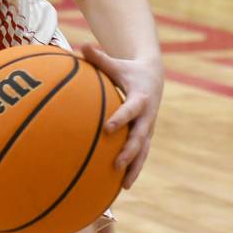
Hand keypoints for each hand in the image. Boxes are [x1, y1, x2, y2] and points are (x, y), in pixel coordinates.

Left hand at [81, 45, 163, 188]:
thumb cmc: (127, 70)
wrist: (153, 77)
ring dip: (134, 168)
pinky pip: (140, 155)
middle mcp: (147, 116)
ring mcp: (148, 128)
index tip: (108, 128)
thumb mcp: (115, 63)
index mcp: (140, 98)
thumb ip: (98, 57)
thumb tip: (80, 46)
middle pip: (140, 137)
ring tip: (124, 185)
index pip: (131, 110)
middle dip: (130, 152)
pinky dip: (133, 169)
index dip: (121, 118)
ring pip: (143, 152)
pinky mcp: (145, 136)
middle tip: (116, 163)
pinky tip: (122, 186)